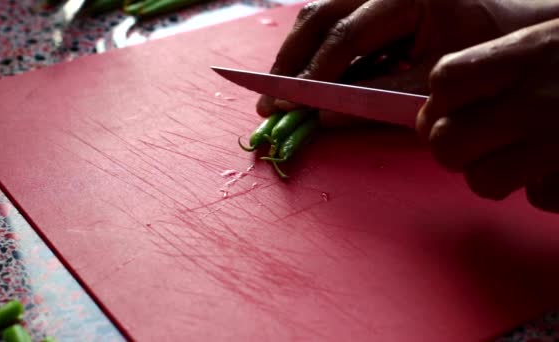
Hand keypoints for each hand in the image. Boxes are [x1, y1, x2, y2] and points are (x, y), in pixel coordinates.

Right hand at [257, 0, 558, 122]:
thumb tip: (324, 118)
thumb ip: (375, 98)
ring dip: (294, 53)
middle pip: (320, 15)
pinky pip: (330, 17)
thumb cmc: (477, 54)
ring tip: (276, 89)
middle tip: (269, 99)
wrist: (507, 27)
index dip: (316, 74)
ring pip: (318, 12)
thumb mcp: (430, 81)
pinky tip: (302, 73)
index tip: (292, 106)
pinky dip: (312, 48)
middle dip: (292, 60)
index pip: (346, 35)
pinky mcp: (372, 1)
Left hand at [417, 18, 558, 212]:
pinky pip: (537, 197)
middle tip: (474, 138)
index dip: (439, 100)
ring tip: (520, 153)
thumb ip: (498, 63)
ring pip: (482, 180)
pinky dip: (543, 186)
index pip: (444, 82)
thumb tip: (445, 96)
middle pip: (444, 142)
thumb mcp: (548, 38)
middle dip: (452, 145)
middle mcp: (532, 101)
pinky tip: (557, 165)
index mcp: (522, 56)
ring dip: (494, 172)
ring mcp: (554, 144)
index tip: (450, 105)